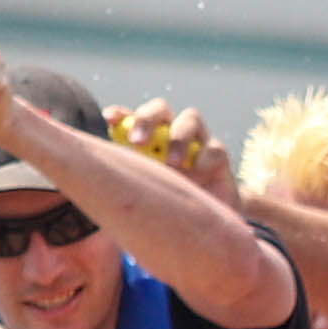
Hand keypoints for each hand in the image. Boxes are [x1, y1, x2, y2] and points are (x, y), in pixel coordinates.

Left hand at [107, 98, 231, 196]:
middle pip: (160, 109)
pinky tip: (195, 179)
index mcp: (147, 138)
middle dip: (147, 120)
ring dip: (178, 139)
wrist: (205, 220)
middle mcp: (170, 132)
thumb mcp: (144, 189)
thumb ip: (131, 173)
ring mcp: (196, 140)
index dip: (120, 115)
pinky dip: (202, 162)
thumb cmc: (167, 204)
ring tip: (173, 164)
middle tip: (138, 142)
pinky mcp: (217, 154)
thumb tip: (112, 164)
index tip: (110, 118)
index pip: (131, 118)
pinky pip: (212, 149)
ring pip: (190, 119)